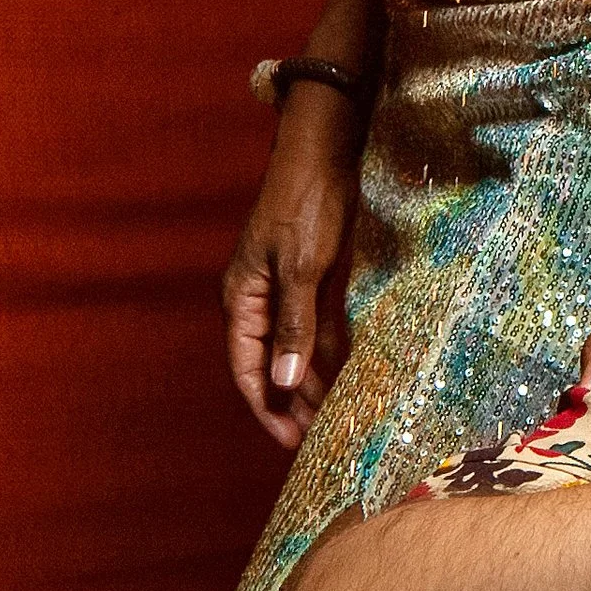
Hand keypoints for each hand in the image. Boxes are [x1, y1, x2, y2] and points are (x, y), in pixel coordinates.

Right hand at [222, 91, 360, 449]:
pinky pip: (317, 325)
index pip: (247, 368)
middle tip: (321, 438)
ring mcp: (286, 288)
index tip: (289, 441)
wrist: (325, 148)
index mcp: (242, 298)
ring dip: (313, 380)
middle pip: (271, 364)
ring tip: (336, 415)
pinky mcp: (313, 277)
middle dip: (292, 401)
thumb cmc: (307, 203)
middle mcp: (259, 299)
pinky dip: (329, 350)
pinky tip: (348, 374)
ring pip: (296, 347)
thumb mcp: (302, 268)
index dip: (266, 408)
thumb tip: (283, 380)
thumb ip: (293, 324)